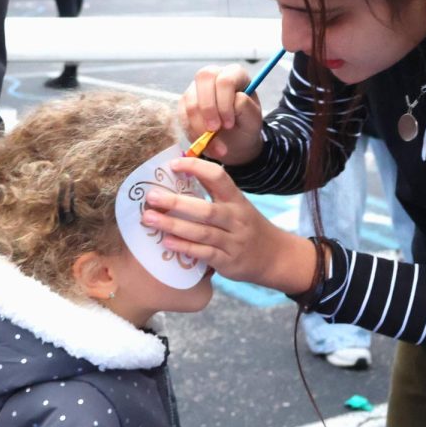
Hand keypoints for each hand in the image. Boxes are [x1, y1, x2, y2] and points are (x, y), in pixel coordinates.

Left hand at [142, 158, 315, 294]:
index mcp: (237, 199)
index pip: (218, 177)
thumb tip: (181, 173)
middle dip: (176, 203)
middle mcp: (236, 219)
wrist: (275, 256)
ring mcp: (233, 241)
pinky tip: (166, 242)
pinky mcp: (229, 262)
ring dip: (173, 226)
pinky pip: (204, 254)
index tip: (173, 164)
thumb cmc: (248, 227)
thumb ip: (214, 192)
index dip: (196, 168)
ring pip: (202, 232)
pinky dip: (185, 248)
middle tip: (151, 197)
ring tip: (150, 219)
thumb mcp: (238, 205)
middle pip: (206, 209)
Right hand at [180, 64, 263, 164]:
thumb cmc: (245, 125)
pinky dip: (193, 133)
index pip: (226, 79)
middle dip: (208, 108)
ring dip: (200, 126)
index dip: (225, 102)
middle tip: (214, 130)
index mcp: (235, 74)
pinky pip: (182, 116)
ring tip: (215, 146)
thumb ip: (246, 107)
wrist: (234, 140)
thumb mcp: (253, 119)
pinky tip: (205, 144)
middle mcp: (214, 75)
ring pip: (191, 101)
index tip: (229, 124)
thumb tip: (235, 98)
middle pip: (203, 78)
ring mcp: (197, 87)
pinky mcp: (185, 102)